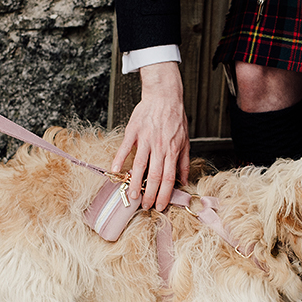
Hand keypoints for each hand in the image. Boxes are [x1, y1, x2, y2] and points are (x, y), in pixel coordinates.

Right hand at [111, 62, 189, 210]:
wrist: (164, 95)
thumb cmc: (175, 117)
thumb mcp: (186, 140)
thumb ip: (184, 162)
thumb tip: (185, 180)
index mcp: (172, 150)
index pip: (169, 178)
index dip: (165, 194)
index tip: (160, 206)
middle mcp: (159, 147)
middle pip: (155, 176)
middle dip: (150, 194)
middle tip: (145, 206)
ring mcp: (145, 139)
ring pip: (139, 165)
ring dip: (135, 183)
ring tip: (131, 196)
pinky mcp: (133, 131)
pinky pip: (124, 148)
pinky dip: (118, 160)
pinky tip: (115, 172)